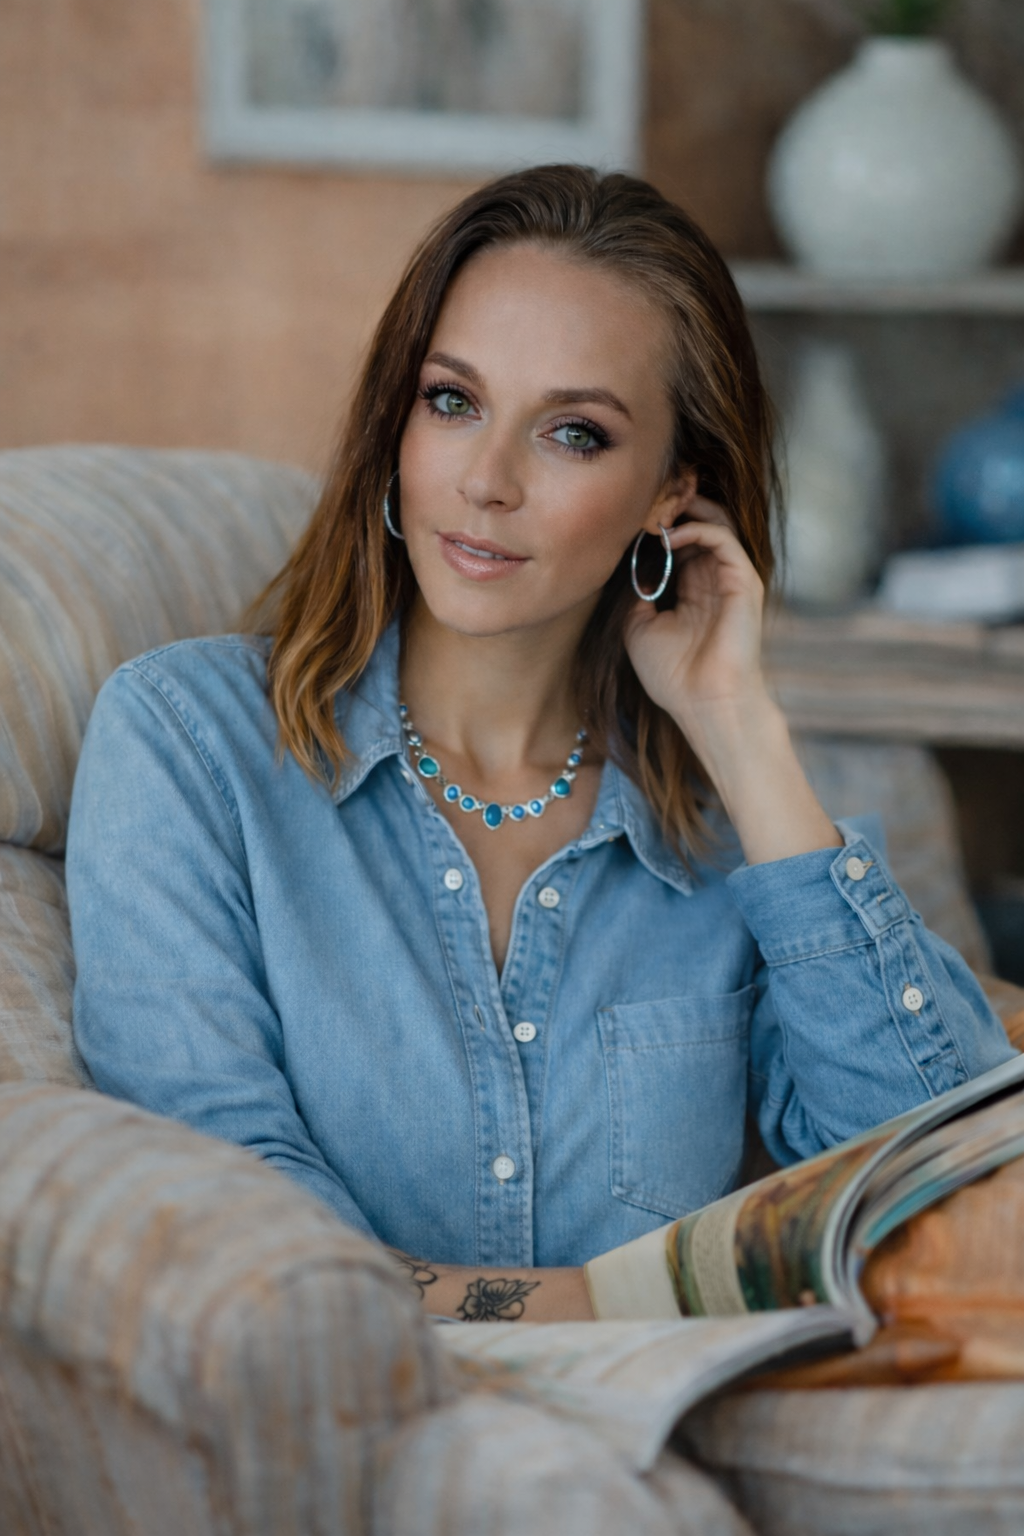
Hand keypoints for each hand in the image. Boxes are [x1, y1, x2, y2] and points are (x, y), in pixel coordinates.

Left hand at [624, 497, 770, 746]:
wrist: (705, 704)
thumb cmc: (674, 677)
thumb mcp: (637, 630)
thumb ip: (635, 595)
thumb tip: (630, 567)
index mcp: (693, 592)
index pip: (680, 544)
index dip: (656, 527)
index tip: (629, 520)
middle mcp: (714, 581)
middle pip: (699, 524)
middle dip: (672, 509)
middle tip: (643, 503)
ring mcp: (731, 579)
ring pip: (716, 522)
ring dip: (684, 511)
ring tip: (655, 510)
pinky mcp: (744, 581)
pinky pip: (723, 539)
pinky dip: (696, 529)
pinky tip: (668, 536)